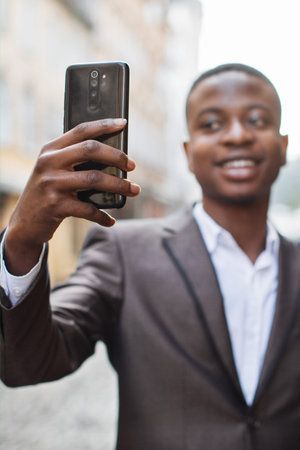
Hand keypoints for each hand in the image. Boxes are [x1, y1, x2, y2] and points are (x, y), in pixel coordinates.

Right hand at [4, 118, 139, 274]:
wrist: (24, 223)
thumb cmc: (47, 194)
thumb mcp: (54, 172)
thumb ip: (74, 161)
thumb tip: (114, 157)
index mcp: (50, 150)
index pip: (81, 130)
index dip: (104, 125)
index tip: (123, 123)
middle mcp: (49, 163)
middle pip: (90, 150)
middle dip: (117, 157)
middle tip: (132, 166)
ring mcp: (51, 183)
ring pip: (94, 178)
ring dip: (119, 185)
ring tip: (134, 190)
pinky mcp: (55, 205)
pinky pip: (88, 209)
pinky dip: (102, 215)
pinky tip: (111, 220)